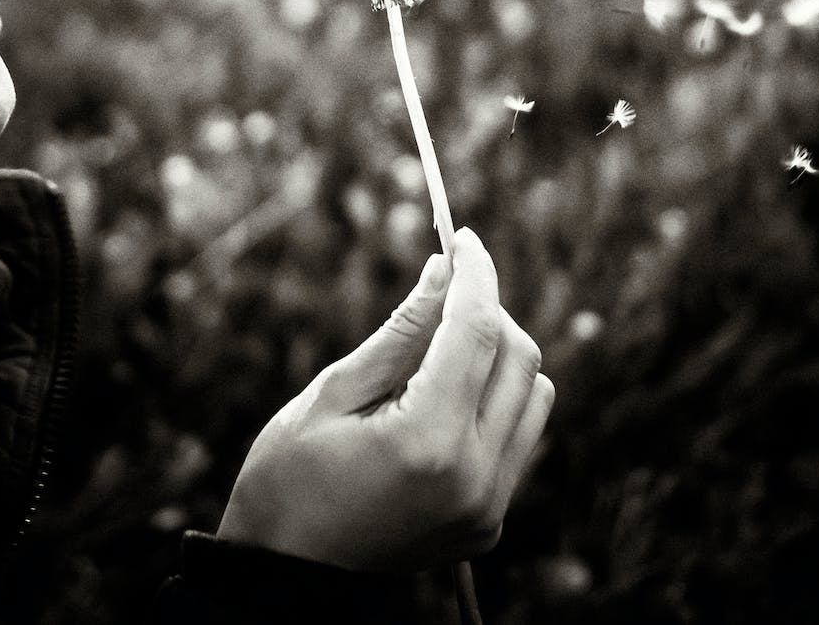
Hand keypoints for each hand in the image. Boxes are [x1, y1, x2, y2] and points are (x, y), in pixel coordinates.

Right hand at [217, 227, 554, 570]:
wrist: (285, 579)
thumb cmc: (288, 480)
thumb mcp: (333, 393)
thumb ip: (401, 331)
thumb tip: (445, 270)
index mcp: (428, 441)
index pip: (478, 331)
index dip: (475, 274)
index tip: (465, 239)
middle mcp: (474, 477)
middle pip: (519, 357)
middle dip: (488, 309)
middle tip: (447, 289)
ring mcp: (487, 506)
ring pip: (533, 394)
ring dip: (500, 354)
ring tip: (443, 347)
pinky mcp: (489, 522)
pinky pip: (520, 436)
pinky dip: (497, 398)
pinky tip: (447, 396)